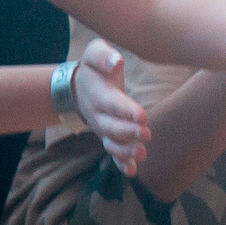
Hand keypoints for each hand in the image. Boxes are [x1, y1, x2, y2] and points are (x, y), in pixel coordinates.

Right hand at [71, 40, 148, 175]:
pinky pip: (113, 153)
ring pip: (112, 143)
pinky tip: (132, 172)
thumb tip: (117, 61)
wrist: (78, 87)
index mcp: (99, 94)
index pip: (113, 103)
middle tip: (146, 134)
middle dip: (128, 132)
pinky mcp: (108, 137)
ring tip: (142, 154)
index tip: (142, 116)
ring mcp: (103, 128)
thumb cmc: (93, 67)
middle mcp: (99, 115)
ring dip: (126, 151)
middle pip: (112, 127)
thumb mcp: (94, 52)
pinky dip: (121, 163)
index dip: (126, 110)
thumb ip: (103, 55)